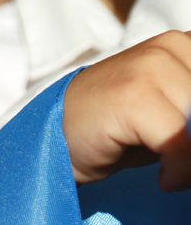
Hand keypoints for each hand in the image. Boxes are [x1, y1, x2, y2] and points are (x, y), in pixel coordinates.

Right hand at [64, 31, 190, 188]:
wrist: (48, 139)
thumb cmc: (106, 132)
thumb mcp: (164, 115)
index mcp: (181, 45)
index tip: (188, 150)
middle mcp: (169, 48)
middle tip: (186, 168)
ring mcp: (150, 69)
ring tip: (178, 174)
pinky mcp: (133, 98)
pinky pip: (180, 140)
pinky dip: (180, 169)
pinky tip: (167, 179)